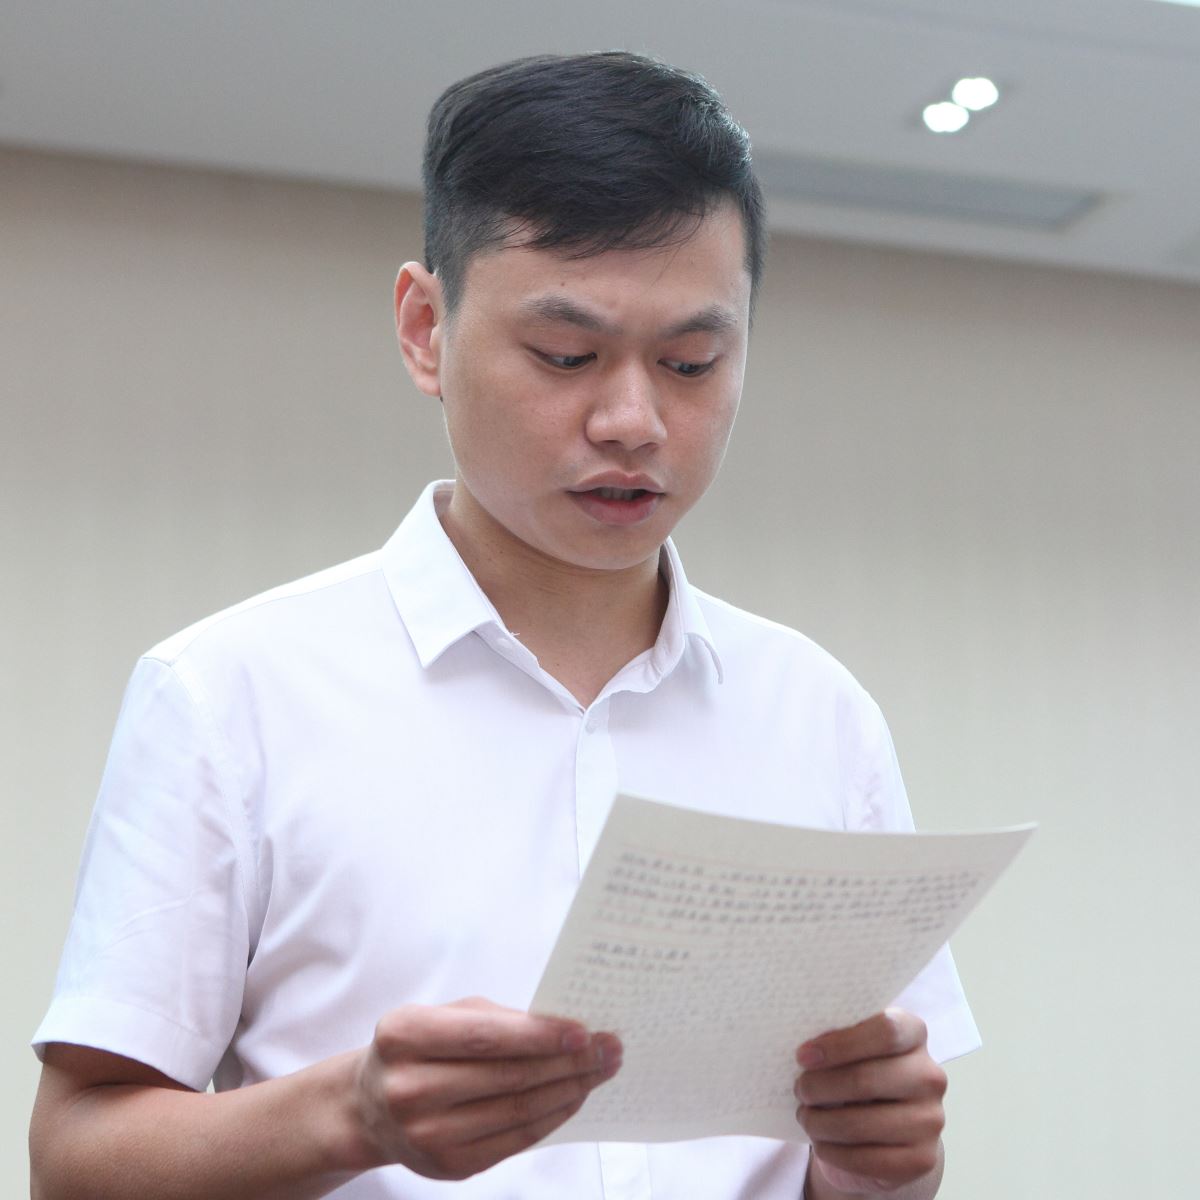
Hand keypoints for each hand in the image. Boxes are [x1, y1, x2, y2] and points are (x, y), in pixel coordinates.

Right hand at [353, 997, 620, 1180]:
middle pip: (508, 1076)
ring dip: (569, 1089)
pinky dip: (552, 1117)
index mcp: (404, 1035)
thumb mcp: (444, 1015)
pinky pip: (516, 1140)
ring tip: (600, 1071)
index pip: (486, 1037)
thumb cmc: (420, 1047)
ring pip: (518, 1111)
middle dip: (568, 1062)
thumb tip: (567, 1031)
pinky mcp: (448, 1166)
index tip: (584, 1032)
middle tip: (609, 1048)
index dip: (540, 1035)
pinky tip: (574, 1097)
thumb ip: (498, 1020)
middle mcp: (409, 1088)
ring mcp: (426, 1134)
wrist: (370, 1107)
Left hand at [794, 1009, 945, 1195]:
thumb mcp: (852, 1047)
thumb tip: (805, 1052)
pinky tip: (821, 1142)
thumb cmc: (860, 1072)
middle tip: (799, 1089)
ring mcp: (930, 1120)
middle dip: (820, 1087)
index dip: (840, 1044)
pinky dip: (833, 1152)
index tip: (803, 1056)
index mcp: (913, 1034)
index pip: (885, 1031)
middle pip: (866, 1079)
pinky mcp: (921, 1159)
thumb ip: (836, 1038)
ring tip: (805, 1116)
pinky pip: (868, 1160)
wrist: (887, 1126)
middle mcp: (930, 1076)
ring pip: (862, 1124)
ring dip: (821, 1122)